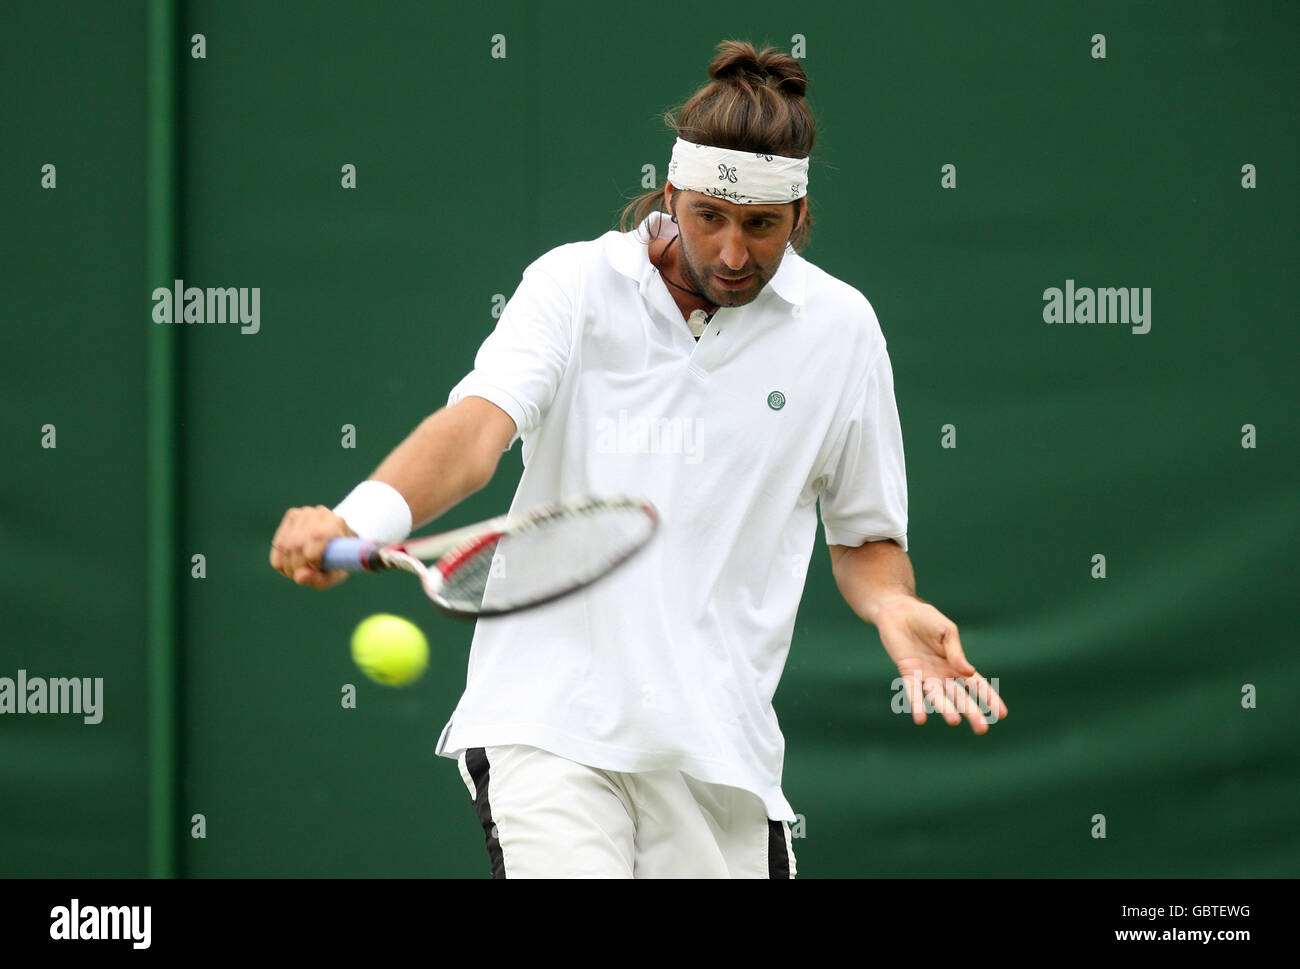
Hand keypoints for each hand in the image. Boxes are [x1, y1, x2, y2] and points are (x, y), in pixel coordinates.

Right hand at [269, 505, 355, 588]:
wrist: (340, 543)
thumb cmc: (338, 561)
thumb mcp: (335, 576)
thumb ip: (318, 579)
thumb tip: (298, 576)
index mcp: (337, 523)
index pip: (317, 538)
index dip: (313, 559)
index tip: (318, 568)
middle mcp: (321, 514)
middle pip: (297, 543)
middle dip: (297, 566)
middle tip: (305, 574)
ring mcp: (305, 513)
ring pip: (284, 544)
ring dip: (287, 565)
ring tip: (298, 571)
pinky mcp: (292, 516)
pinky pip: (277, 543)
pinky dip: (280, 560)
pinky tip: (290, 564)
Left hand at [874, 595, 1007, 733]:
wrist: (898, 610)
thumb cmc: (926, 619)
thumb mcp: (948, 632)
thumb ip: (957, 652)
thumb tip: (969, 672)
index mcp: (957, 664)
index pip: (977, 685)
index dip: (989, 698)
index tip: (1002, 714)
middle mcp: (943, 675)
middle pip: (960, 696)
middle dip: (971, 712)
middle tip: (982, 729)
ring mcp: (925, 675)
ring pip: (938, 696)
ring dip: (945, 709)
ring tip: (954, 721)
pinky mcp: (908, 672)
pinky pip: (913, 690)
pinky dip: (917, 703)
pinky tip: (920, 718)